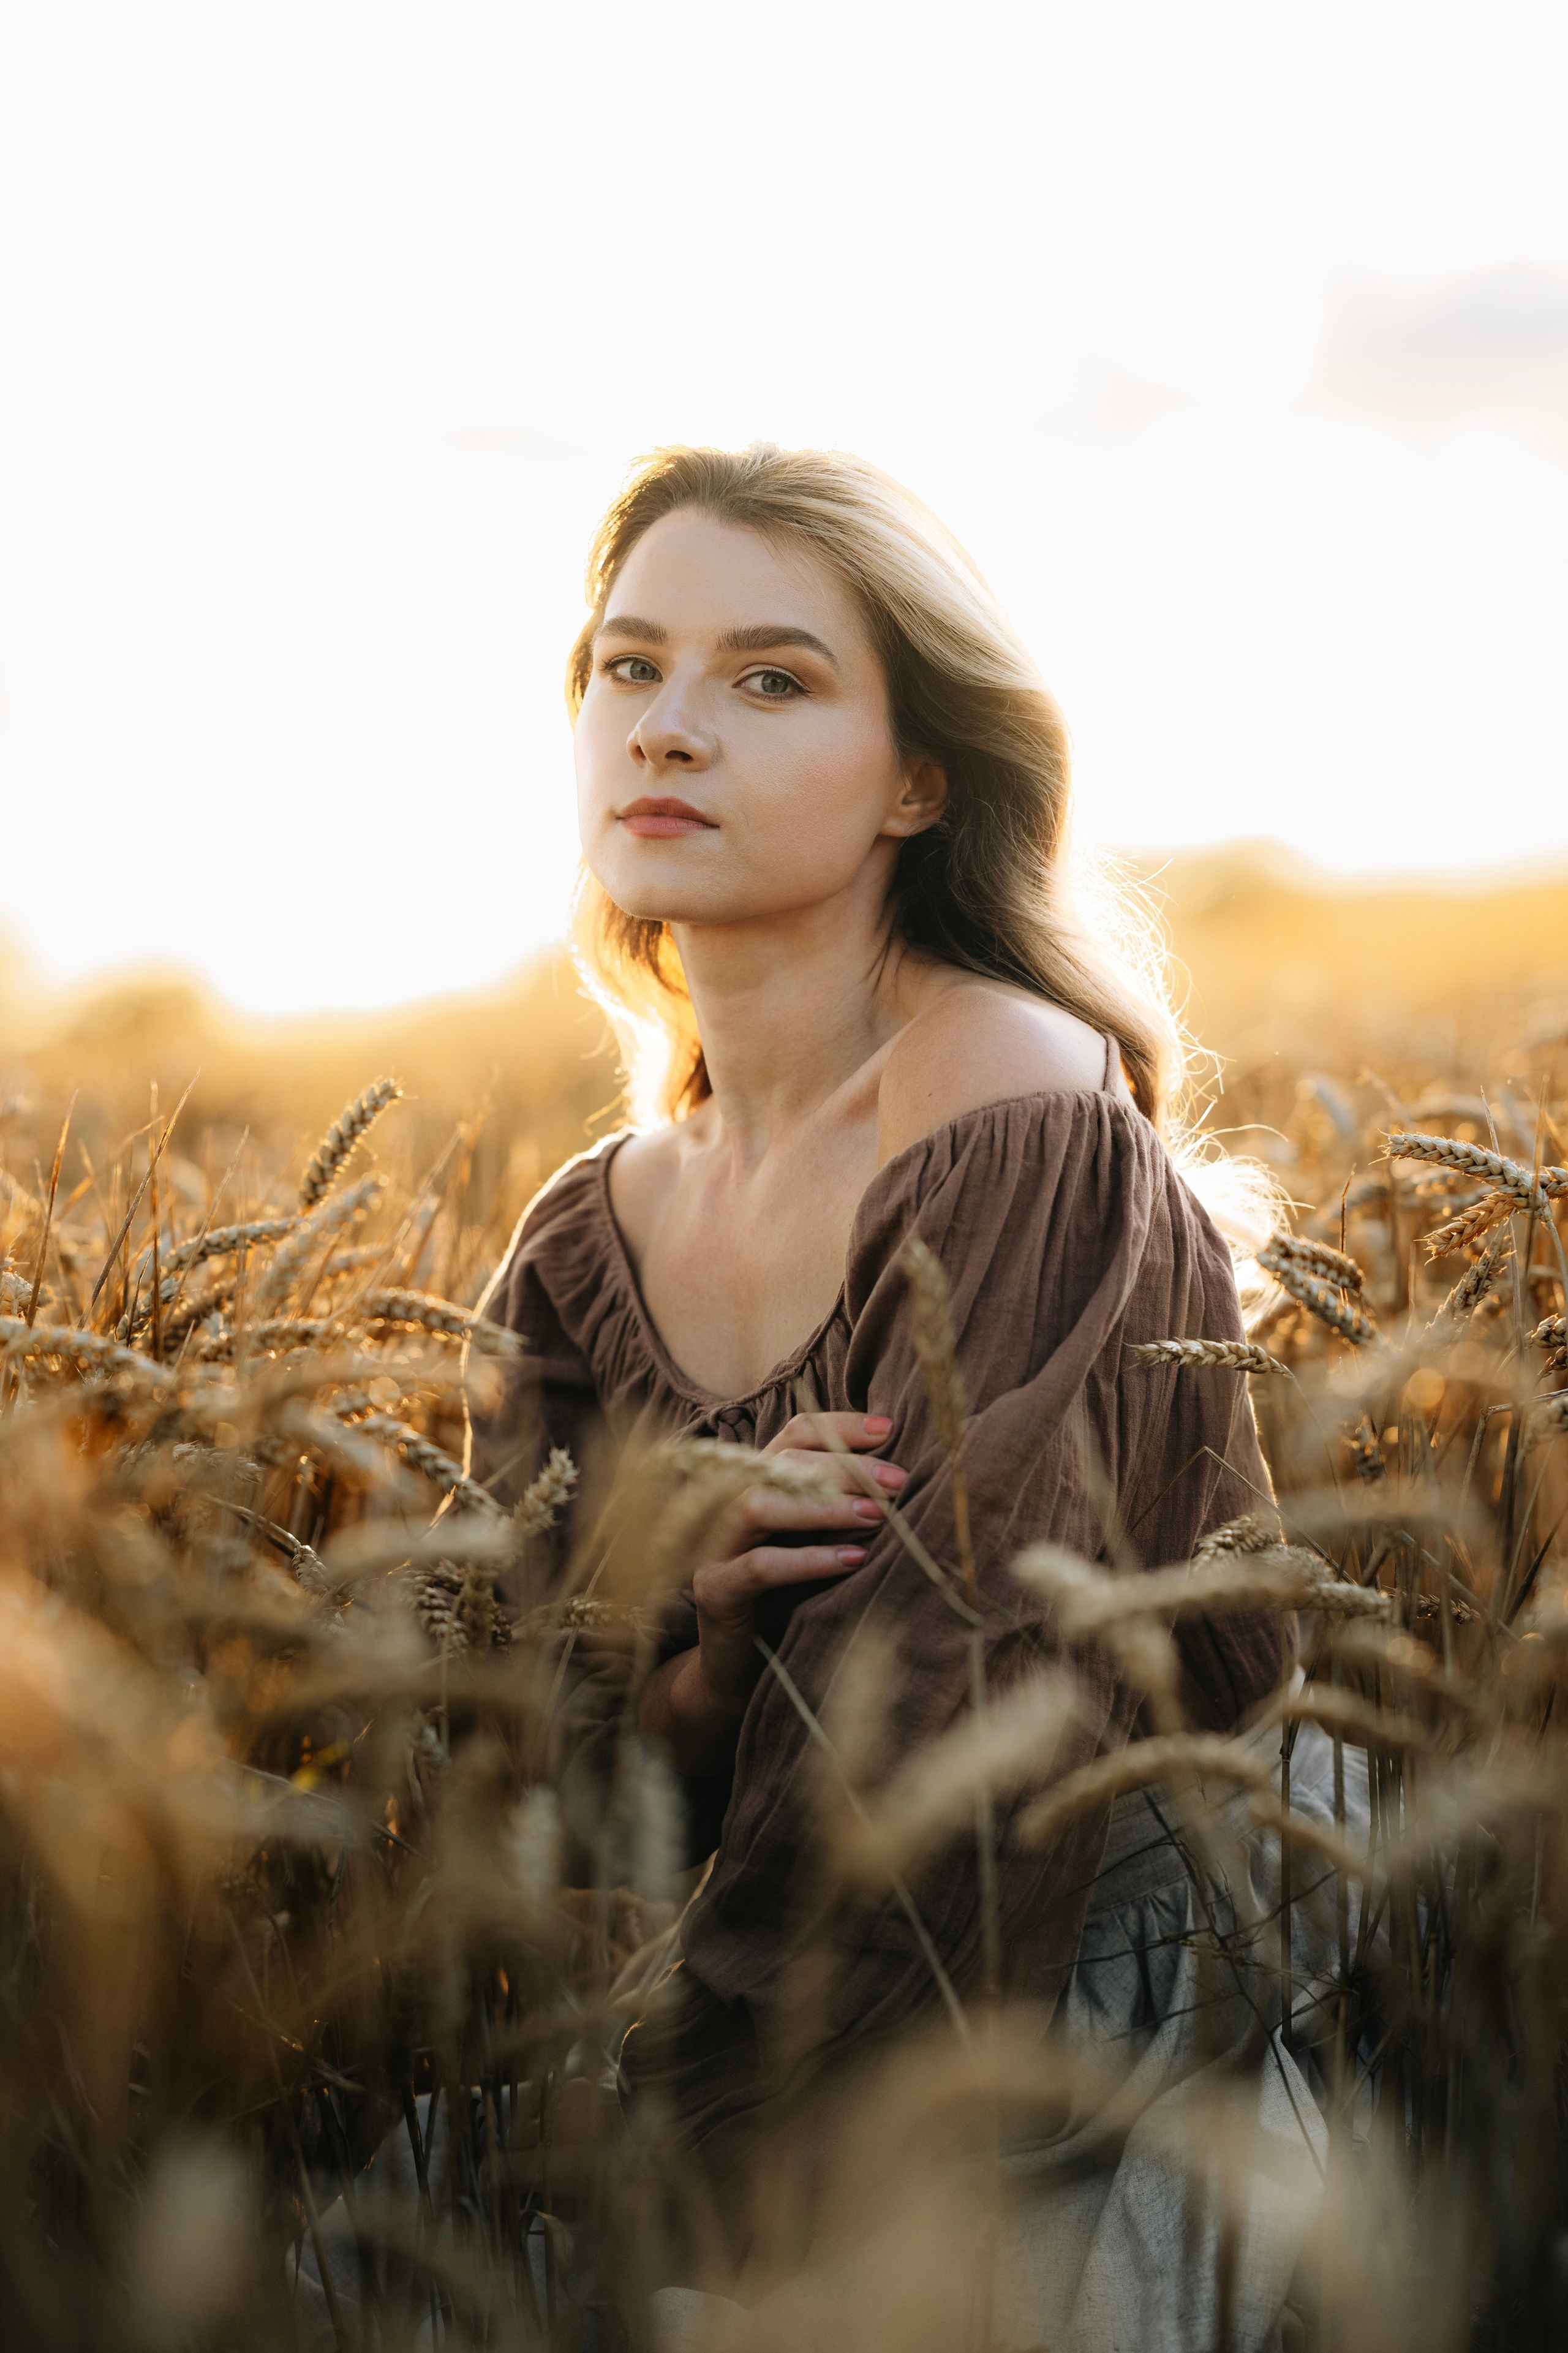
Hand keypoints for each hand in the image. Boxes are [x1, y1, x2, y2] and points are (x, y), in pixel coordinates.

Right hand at [639, 1412, 905, 1772]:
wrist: (740, 1669)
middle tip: (897, 1481)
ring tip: (877, 1515)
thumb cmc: (789, 1596)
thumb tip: (901, 1475)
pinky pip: (759, 1567)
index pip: (793, 1434)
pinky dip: (808, 1560)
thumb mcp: (818, 1540)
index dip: (839, 1426)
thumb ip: (843, 1506)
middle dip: (842, 1467)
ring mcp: (713, 1547)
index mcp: (755, 1482)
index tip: (889, 1430)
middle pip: (779, 1463)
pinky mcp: (714, 1591)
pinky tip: (853, 1562)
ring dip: (822, 1507)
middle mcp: (726, 1505)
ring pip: (758, 1504)